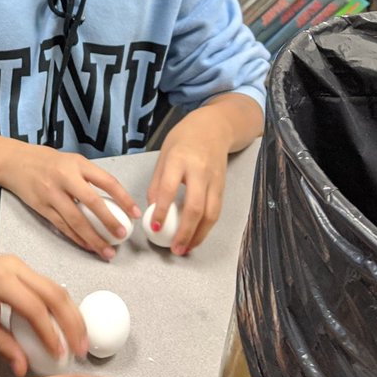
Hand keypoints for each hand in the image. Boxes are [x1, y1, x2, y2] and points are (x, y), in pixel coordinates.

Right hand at [0, 141, 139, 259]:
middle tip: (122, 236)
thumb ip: (89, 176)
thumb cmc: (45, 161)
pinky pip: (62, 226)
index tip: (135, 213)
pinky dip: (76, 238)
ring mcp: (51, 194)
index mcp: (77, 164)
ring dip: (93, 238)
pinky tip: (87, 246)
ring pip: (76, 220)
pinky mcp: (41, 207)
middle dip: (109, 222)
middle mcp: (65, 178)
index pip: (106, 182)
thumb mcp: (71, 160)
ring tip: (106, 252)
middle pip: (92, 203)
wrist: (12, 162)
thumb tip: (113, 199)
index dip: (124, 199)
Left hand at [0, 244, 86, 376]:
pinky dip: (62, 306)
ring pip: (56, 287)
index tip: (59, 355)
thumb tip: (23, 368)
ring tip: (80, 340)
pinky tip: (67, 324)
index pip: (34, 308)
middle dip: (72, 323)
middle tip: (81, 350)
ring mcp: (21, 264)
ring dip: (72, 314)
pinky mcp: (23, 267)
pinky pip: (49, 285)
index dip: (50, 333)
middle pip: (54, 294)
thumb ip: (0, 343)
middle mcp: (15, 267)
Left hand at [145, 109, 231, 254]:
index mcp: (180, 160)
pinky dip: (207, 227)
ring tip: (186, 249)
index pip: (170, 189)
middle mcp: (200, 171)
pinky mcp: (223, 186)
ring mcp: (215, 180)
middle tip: (175, 249)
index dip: (162, 211)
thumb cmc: (184, 139)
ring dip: (199, 235)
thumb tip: (152, 208)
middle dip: (185, 232)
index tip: (154, 227)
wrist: (215, 127)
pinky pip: (216, 211)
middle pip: (196, 207)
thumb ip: (158, 182)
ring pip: (211, 213)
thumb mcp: (164, 155)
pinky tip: (197, 236)